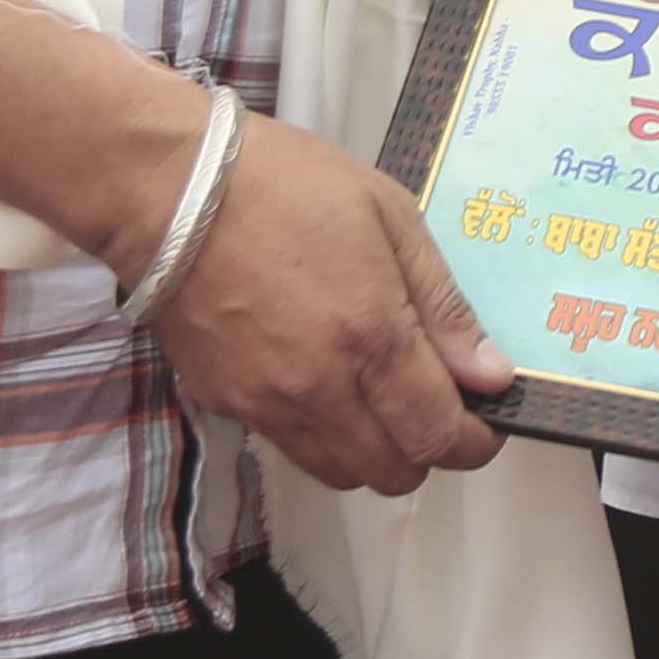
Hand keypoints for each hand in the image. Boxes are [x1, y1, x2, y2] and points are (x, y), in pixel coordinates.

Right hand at [131, 109, 516, 499]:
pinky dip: (320, 434)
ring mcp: (266, 403)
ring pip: (340, 474)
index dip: (474, 443)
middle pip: (393, 473)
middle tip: (434, 405)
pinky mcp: (224, 403)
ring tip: (380, 397)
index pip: (438, 435)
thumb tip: (488, 374)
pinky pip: (289, 446)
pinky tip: (324, 381)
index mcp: (370, 335)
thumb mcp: (391, 217)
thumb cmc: (285, 184)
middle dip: (427, 451)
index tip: (484, 424)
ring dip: (374, 452)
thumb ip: (442, 305)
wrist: (171, 190)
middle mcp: (319, 387)